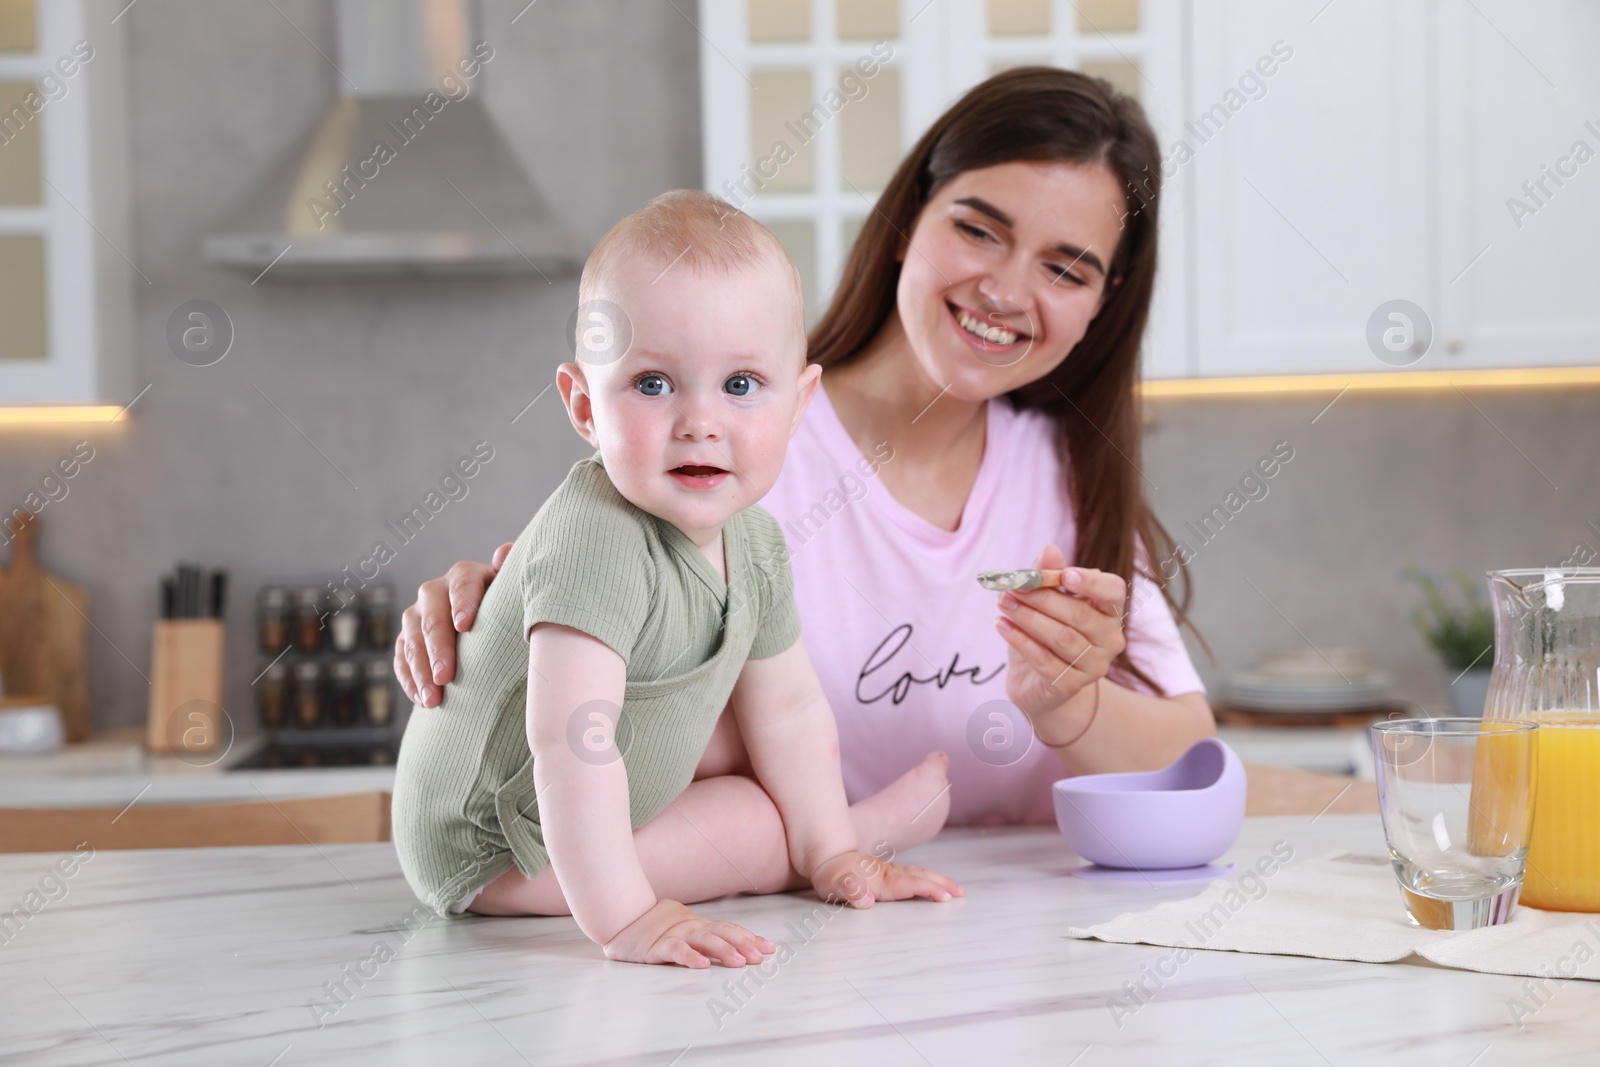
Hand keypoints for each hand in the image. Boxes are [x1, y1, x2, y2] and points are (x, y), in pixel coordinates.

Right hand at [394, 542, 512, 706]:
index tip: (465, 626)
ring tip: (433, 699)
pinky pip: (401, 656)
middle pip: (432, 614)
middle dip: (438, 647)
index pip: (462, 582)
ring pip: (412, 638)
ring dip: (420, 670)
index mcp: (467, 576)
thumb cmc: (507, 611)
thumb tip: (506, 550)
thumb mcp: (512, 595)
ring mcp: (418, 614)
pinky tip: (420, 698)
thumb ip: (509, 576)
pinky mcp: (407, 637)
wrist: (489, 629)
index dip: (463, 602)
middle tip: (445, 677)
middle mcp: (437, 591)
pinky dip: (409, 678)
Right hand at [601, 899, 775, 968]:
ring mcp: (675, 935)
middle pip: (722, 933)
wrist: (623, 917)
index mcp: (700, 926)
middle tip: (760, 958)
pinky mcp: (657, 947)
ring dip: (723, 951)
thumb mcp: (685, 933)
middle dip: (743, 945)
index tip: (771, 949)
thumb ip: (708, 940)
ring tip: (739, 962)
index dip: (750, 938)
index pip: (730, 930)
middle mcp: (691, 928)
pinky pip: (676, 951)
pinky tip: (702, 965)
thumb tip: (739, 952)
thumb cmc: (657, 929)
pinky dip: (690, 957)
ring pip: (703, 941)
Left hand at [810, 850, 963, 908]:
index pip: (908, 884)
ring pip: (918, 875)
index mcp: (879, 879)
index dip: (927, 890)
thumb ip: (848, 890)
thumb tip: (866, 900)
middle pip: (919, 877)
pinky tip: (935, 885)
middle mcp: (888, 873)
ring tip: (957, 890)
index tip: (944, 897)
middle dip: (941, 884)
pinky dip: (927, 879)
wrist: (826, 857)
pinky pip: (913, 876)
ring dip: (938, 881)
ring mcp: (889, 872)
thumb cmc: (830, 875)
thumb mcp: (832, 885)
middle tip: (961, 893)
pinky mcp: (888, 873)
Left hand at [994, 544, 1126, 722]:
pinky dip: (1020, 640)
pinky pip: (1045, 660)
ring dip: (1028, 617)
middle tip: (1012, 587)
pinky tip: (1002, 625)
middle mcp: (1110, 639)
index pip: (1114, 592)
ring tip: (1002, 603)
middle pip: (1080, 614)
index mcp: (1109, 611)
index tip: (1064, 575)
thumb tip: (1049, 550)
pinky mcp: (1072, 686)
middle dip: (1043, 598)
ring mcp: (1095, 665)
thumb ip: (1048, 575)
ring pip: (1062, 638)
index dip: (1092, 583)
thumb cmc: (1045, 632)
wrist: (1037, 682)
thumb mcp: (1044, 600)